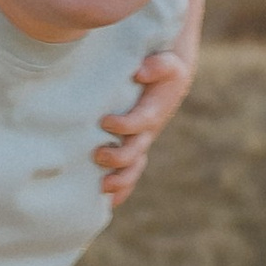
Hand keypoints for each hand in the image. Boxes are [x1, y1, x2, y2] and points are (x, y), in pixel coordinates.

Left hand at [95, 49, 191, 208]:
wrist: (167, 80)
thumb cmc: (163, 70)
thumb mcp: (167, 62)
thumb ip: (157, 65)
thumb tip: (140, 72)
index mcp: (153, 111)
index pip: (142, 122)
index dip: (126, 125)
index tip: (106, 122)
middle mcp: (147, 132)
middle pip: (136, 151)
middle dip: (118, 157)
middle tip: (98, 154)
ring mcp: (140, 143)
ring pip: (133, 168)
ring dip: (120, 181)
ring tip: (101, 186)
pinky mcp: (133, 149)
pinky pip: (129, 174)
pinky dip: (121, 190)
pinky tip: (108, 203)